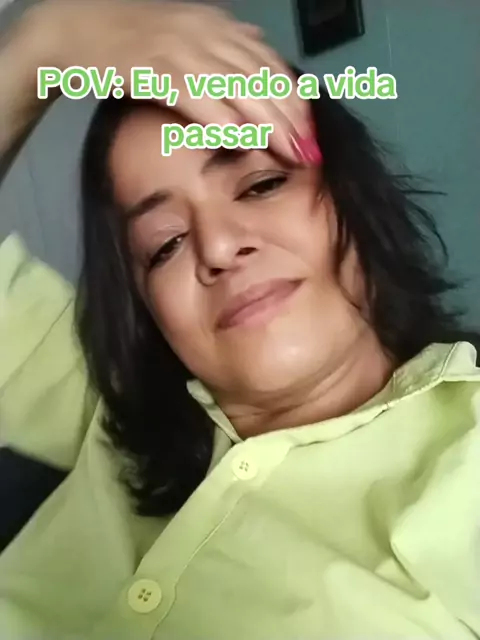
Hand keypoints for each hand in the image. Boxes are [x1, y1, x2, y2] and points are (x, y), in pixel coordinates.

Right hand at [28, 0, 315, 163]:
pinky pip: (197, 97)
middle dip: (291, 118)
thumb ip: (224, 43)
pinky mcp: (153, 69)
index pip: (270, 64)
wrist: (74, 27)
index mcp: (217, 25)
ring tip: (290, 153)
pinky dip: (222, 120)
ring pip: (238, 88)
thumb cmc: (131, 39)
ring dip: (268, 123)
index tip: (311, 133)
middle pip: (262, 78)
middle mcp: (205, 33)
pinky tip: (242, 142)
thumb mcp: (186, 32)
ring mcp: (179, 49)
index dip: (295, 100)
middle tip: (309, 152)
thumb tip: (260, 48)